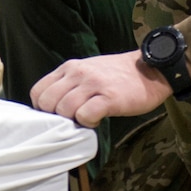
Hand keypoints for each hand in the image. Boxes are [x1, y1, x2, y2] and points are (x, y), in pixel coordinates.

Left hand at [31, 51, 171, 127]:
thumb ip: (70, 83)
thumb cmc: (118, 75)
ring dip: (73, 120)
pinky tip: (97, 119)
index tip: (56, 115)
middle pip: (48, 102)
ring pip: (64, 109)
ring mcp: (94, 84)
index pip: (39, 91)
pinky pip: (85, 115)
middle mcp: (78, 73)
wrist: (151, 69)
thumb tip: (53, 108)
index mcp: (70, 67)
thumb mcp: (88, 70)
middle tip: (72, 119)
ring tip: (87, 118)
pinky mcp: (109, 97)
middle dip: (56, 117)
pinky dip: (87, 122)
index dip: (43, 108)